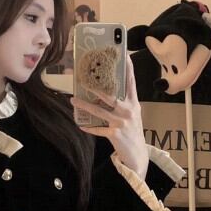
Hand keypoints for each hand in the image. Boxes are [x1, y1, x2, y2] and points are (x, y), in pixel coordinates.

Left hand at [71, 51, 149, 177]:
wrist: (137, 155)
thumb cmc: (133, 133)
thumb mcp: (132, 115)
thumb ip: (123, 103)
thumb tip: (104, 92)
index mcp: (133, 104)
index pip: (131, 83)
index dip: (128, 69)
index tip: (124, 54)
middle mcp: (128, 111)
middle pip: (110, 96)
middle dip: (96, 88)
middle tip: (83, 79)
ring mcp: (121, 123)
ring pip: (100, 111)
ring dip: (85, 105)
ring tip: (73, 100)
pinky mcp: (115, 135)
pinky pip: (98, 130)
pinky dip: (89, 128)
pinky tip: (81, 125)